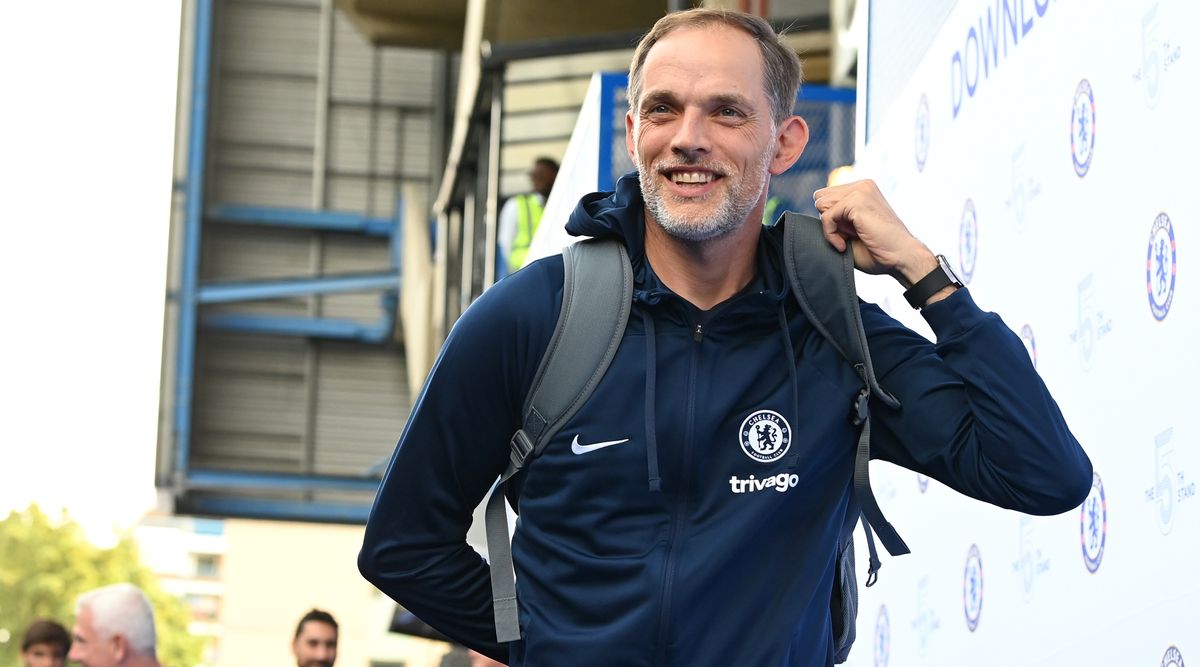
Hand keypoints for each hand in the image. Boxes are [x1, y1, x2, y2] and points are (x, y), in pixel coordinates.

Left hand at [812, 179, 936, 286]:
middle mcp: (862, 185)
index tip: (847, 235)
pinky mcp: (857, 201)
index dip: (831, 218)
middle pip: (820, 197)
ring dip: (830, 227)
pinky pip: (826, 216)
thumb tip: (815, 212)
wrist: (902, 258)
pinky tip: (845, 244)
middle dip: (829, 220)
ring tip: (849, 239)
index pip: (826, 196)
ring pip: (821, 204)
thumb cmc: (879, 250)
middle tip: (848, 236)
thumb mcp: (852, 229)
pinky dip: (831, 234)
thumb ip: (835, 217)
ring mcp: (860, 190)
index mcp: (862, 189)